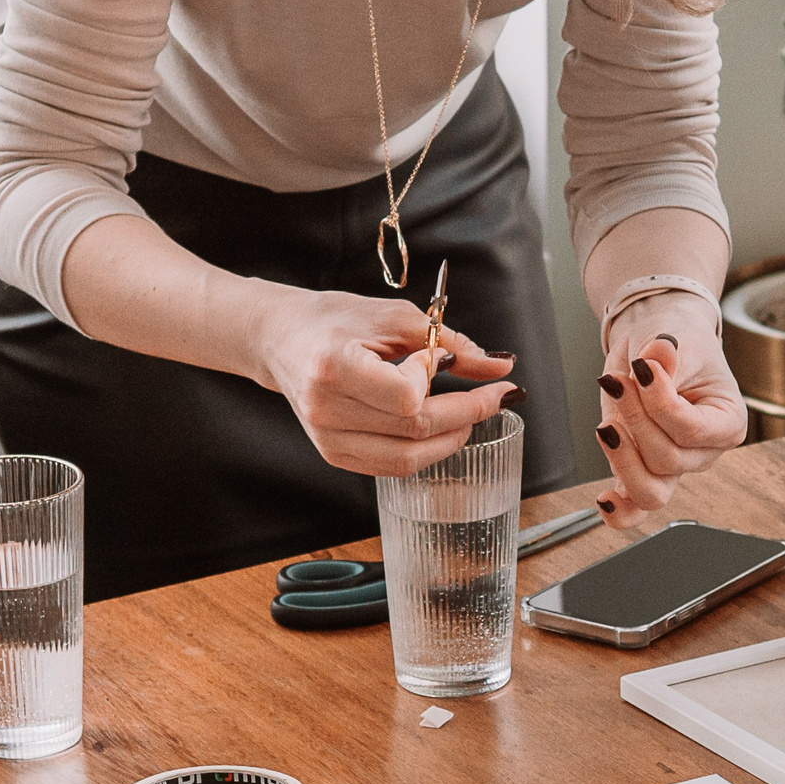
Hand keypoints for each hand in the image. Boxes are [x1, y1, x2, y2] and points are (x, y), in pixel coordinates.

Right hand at [248, 288, 517, 476]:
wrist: (281, 339)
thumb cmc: (335, 320)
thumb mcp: (395, 318)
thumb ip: (452, 344)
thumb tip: (502, 367)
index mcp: (333, 367)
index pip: (406, 397)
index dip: (433, 380)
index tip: (439, 358)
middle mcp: (326, 409)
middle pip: (414, 430)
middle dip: (467, 413)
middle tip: (496, 395)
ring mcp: (327, 438)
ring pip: (408, 458)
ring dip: (451, 437)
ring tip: (470, 412)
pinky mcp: (333, 454)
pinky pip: (392, 465)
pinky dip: (425, 450)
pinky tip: (439, 427)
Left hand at [591, 310, 744, 524]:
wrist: (658, 348)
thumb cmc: (679, 343)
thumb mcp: (675, 338)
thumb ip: (665, 353)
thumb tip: (656, 356)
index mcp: (727, 421)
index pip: (692, 430)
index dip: (661, 404)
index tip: (643, 368)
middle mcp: (704, 452)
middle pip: (668, 460)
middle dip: (636, 420)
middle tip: (617, 381)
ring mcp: (674, 468)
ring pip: (652, 492)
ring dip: (622, 460)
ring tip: (607, 426)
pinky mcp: (643, 471)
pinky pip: (636, 508)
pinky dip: (620, 511)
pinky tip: (605, 498)